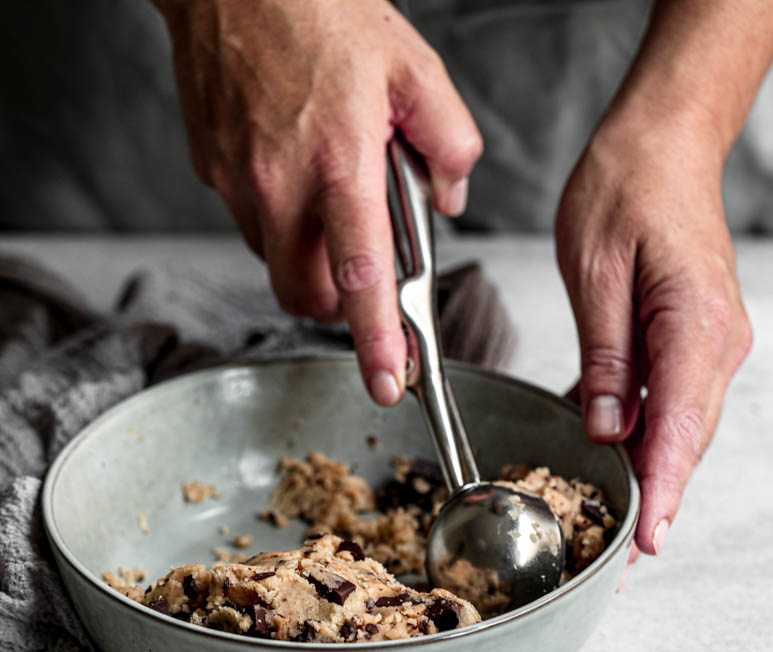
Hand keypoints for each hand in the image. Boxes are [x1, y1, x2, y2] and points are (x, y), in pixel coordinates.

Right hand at [154, 0, 481, 404]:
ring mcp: (239, 181)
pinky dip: (281, 220)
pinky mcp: (212, 170)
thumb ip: (449, 141)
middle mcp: (281, 183)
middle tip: (363, 270)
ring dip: (309, 256)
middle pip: (307, 296)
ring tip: (328, 194)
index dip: (378, 342)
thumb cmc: (321, 9)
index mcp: (340, 161)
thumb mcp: (414, 65)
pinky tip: (295, 170)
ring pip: (277, 264)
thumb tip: (451, 197)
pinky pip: (252, 224)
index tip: (391, 384)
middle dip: (340, 304)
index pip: (362, 277)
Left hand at [555, 116, 751, 554]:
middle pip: (684, 441)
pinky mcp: (692, 343)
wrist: (664, 141)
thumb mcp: (594, 269)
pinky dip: (642, 441)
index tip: (646, 542)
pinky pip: (669, 405)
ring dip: (648, 478)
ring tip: (612, 533)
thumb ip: (604, 357)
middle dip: (653, 503)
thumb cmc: (627, 186)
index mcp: (695, 325)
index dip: (662, 491)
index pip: (678, 427)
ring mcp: (709, 346)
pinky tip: (610, 467)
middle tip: (616, 563)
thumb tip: (607, 430)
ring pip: (678, 430)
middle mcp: (715, 344)